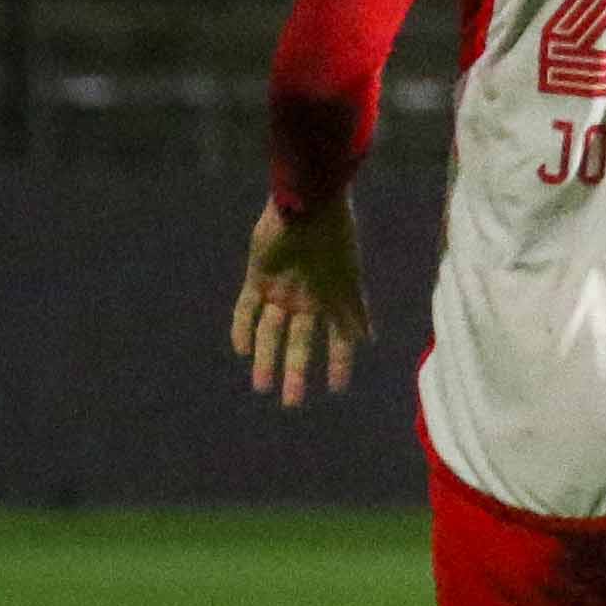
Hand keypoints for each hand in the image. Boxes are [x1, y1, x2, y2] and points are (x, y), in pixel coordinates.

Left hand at [231, 199, 368, 406]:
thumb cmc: (334, 237)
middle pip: (299, 341)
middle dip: (295, 371)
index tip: (336, 389)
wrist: (308, 202)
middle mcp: (307, 298)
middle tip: (290, 403)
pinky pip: (246, 307)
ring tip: (261, 387)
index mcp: (332, 298)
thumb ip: (353, 308)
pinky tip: (241, 350)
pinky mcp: (257, 277)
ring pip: (271, 331)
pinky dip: (242, 327)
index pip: (336, 338)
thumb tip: (364, 341)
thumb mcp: (346, 276)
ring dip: (267, 358)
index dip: (337, 362)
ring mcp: (281, 289)